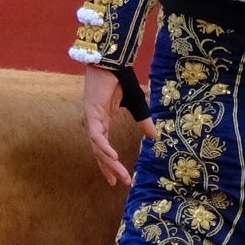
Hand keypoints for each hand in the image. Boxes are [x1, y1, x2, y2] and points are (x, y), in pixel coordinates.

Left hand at [83, 67, 153, 187]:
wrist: (112, 61)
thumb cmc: (120, 79)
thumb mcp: (136, 104)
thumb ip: (143, 121)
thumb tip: (154, 136)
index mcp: (101, 122)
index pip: (104, 149)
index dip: (110, 165)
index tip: (117, 180)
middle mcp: (94, 124)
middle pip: (100, 153)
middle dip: (110, 169)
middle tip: (121, 183)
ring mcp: (91, 119)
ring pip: (98, 148)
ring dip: (109, 162)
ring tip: (120, 175)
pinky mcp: (91, 114)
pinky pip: (97, 136)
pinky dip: (104, 147)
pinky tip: (112, 157)